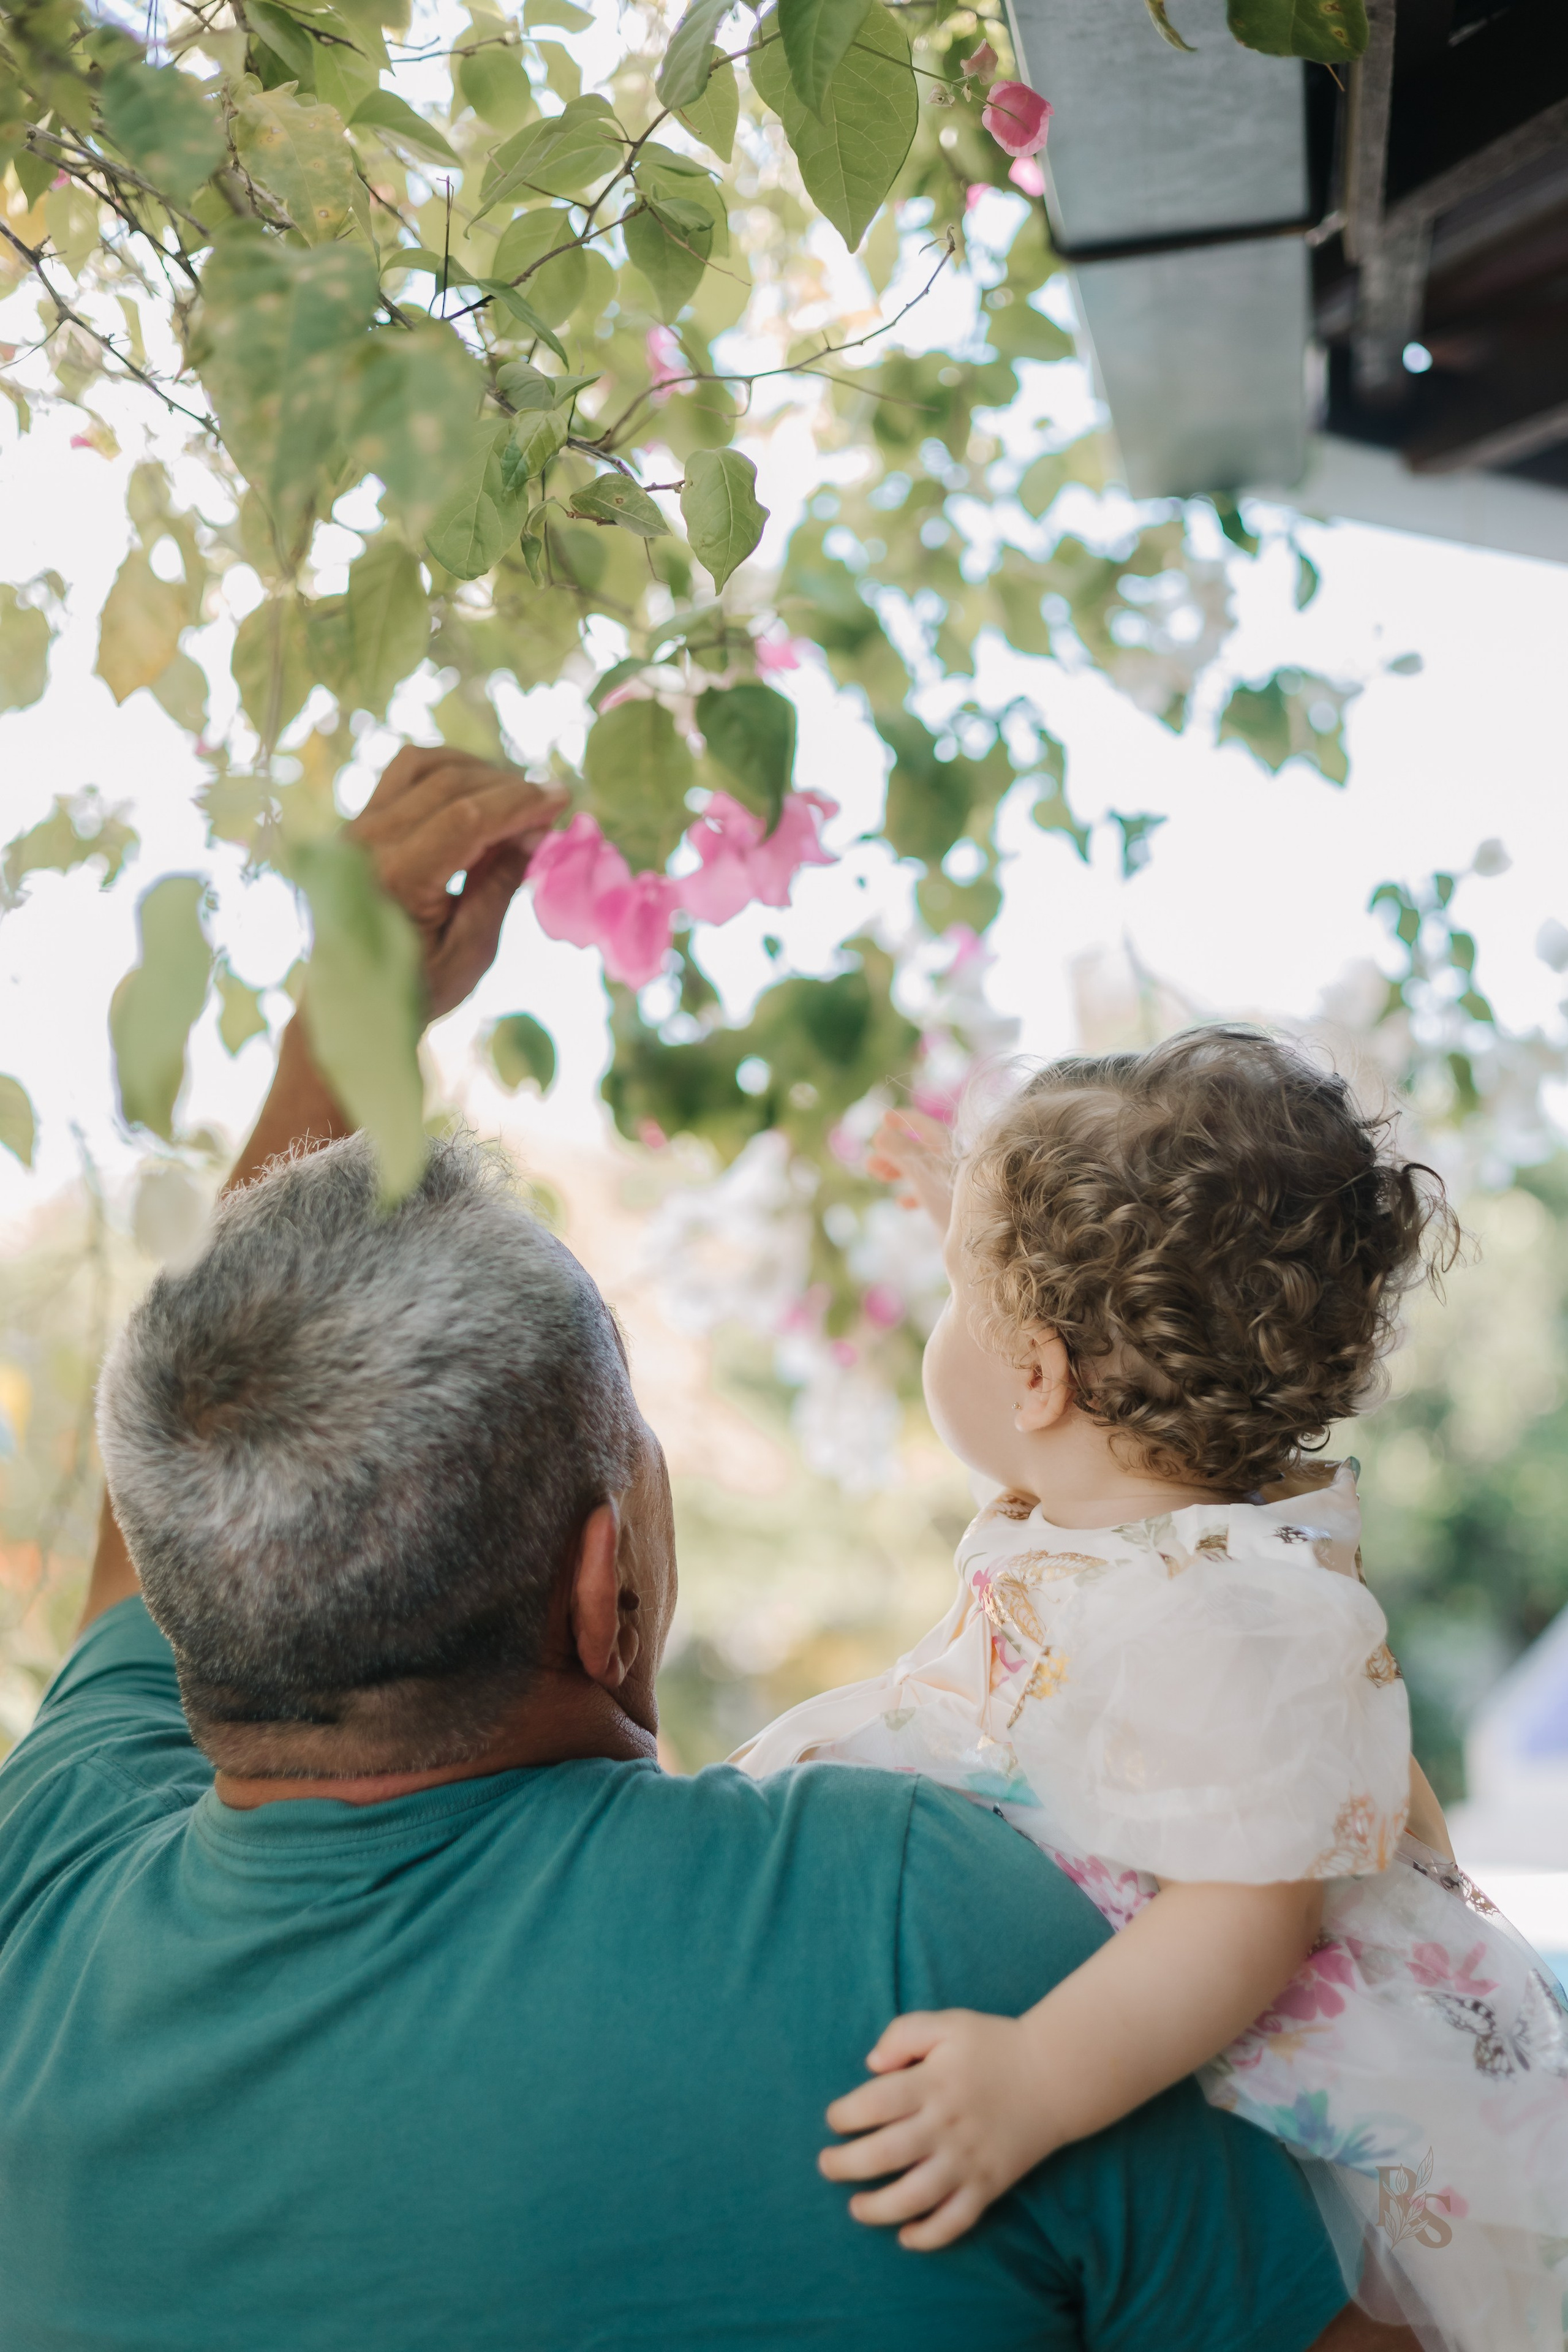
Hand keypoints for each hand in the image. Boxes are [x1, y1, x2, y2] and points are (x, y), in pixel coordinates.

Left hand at [347, 746, 566, 1019]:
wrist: (350, 1003)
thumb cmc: (415, 988)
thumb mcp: (469, 952)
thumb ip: (499, 886)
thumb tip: (536, 832)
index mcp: (395, 880)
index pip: (465, 817)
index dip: (519, 803)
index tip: (561, 799)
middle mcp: (366, 843)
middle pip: (449, 784)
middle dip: (508, 788)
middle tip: (548, 806)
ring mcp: (356, 828)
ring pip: (424, 766)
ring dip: (478, 772)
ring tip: (514, 800)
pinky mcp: (359, 823)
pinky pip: (405, 774)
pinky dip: (448, 772)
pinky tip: (478, 793)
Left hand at [820, 2007, 1058, 2250]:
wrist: (1055, 2075)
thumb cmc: (994, 2045)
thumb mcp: (948, 2023)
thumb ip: (904, 2034)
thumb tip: (871, 2065)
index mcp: (934, 2082)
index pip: (876, 2103)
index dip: (845, 2114)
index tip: (833, 2120)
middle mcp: (947, 2125)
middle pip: (886, 2153)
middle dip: (847, 2165)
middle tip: (826, 2166)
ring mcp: (969, 2160)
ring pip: (916, 2196)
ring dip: (879, 2208)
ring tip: (856, 2208)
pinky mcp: (989, 2185)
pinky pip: (956, 2221)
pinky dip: (930, 2236)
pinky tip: (906, 2237)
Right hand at [865, 1108, 954, 1232]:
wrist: (976, 1240)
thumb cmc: (952, 1200)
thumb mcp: (922, 1172)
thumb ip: (900, 1152)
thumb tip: (880, 1135)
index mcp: (949, 1147)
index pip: (924, 1125)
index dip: (903, 1119)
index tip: (883, 1119)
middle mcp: (953, 1162)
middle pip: (919, 1149)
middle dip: (892, 1152)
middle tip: (870, 1163)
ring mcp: (953, 1184)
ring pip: (921, 1170)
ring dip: (897, 1170)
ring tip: (877, 1176)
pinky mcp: (953, 1205)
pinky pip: (929, 1192)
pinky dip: (912, 1193)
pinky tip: (902, 1203)